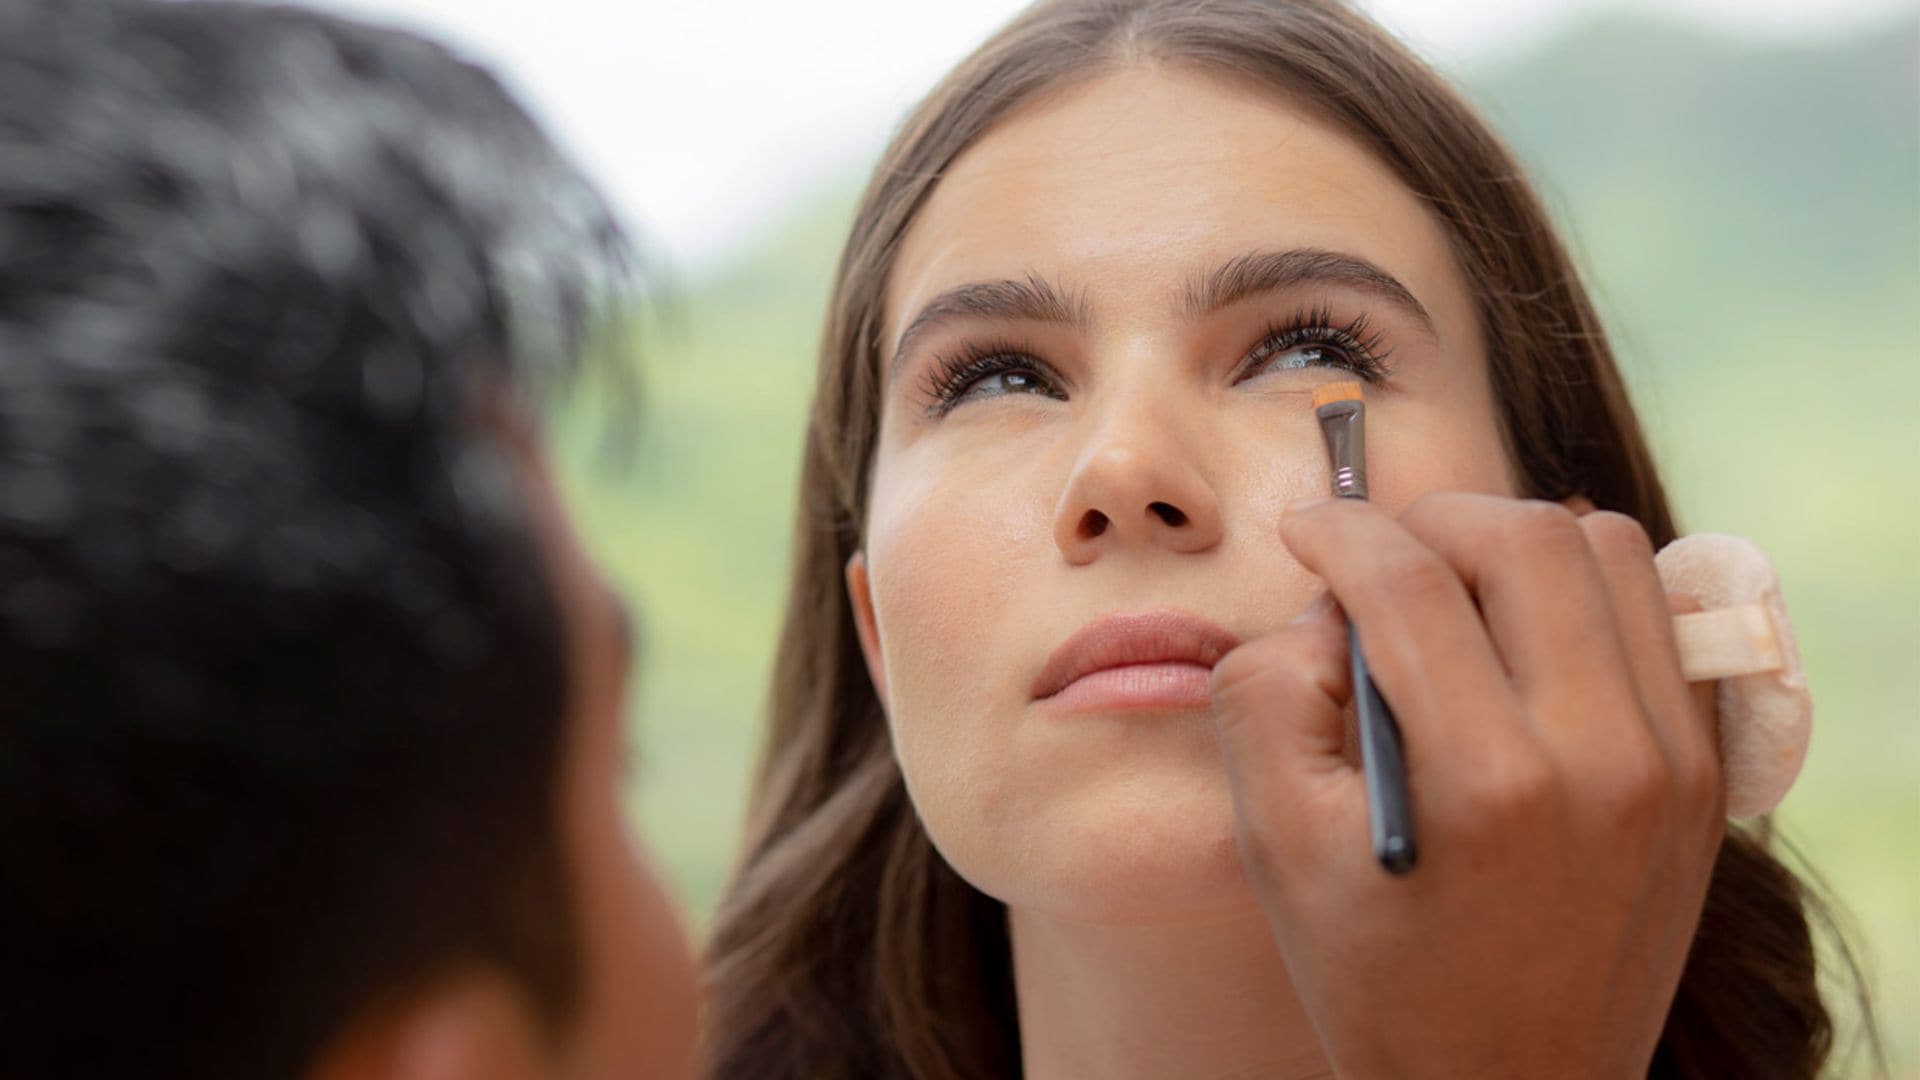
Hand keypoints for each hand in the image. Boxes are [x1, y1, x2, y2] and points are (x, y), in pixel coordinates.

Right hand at [1208, 492, 1723, 1078]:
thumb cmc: (1377, 973)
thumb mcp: (1275, 846)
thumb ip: (1267, 694)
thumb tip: (1327, 601)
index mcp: (1488, 784)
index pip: (1408, 580)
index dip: (1338, 530)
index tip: (1306, 530)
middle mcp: (1605, 759)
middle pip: (1526, 537)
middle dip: (1430, 519)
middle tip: (1377, 559)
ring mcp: (1672, 763)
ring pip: (1608, 550)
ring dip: (1514, 542)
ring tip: (1452, 591)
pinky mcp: (1702, 771)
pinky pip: (1654, 613)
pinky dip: (1582, 592)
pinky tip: (1520, 637)